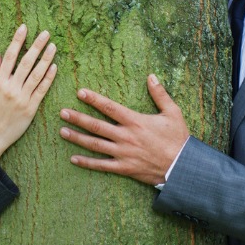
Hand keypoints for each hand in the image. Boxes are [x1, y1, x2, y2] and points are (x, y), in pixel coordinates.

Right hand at [0, 24, 57, 171]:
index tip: (24, 28)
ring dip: (46, 59)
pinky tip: (54, 67)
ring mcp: (22, 98)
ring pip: (37, 74)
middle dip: (37, 46)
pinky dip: (48, 78)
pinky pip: (42, 90)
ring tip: (53, 47)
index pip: (10, 56)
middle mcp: (10, 88)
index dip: (18, 41)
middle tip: (45, 33)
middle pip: (26, 62)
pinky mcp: (31, 108)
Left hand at [59, 74, 189, 185]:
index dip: (94, 99)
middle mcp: (126, 137)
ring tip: (62, 131)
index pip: (110, 107)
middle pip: (96, 126)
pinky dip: (87, 162)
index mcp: (135, 121)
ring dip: (77, 138)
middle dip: (78, 118)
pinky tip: (73, 159)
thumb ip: (160, 94)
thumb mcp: (173, 112)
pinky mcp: (124, 168)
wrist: (182, 167)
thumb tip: (151, 76)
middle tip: (62, 112)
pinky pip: (102, 166)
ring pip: (95, 145)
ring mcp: (123, 153)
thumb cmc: (178, 139)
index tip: (80, 92)